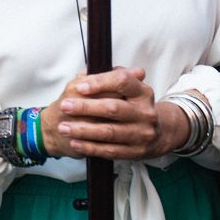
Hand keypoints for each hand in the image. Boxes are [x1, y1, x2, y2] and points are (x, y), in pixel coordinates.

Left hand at [45, 67, 182, 159]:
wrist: (157, 133)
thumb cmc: (131, 105)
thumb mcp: (127, 88)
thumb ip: (108, 77)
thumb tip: (90, 68)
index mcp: (142, 92)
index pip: (122, 81)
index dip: (100, 82)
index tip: (79, 86)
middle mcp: (145, 113)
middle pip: (113, 108)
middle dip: (85, 107)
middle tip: (64, 106)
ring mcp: (142, 133)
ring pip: (109, 132)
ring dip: (83, 130)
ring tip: (63, 127)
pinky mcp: (136, 151)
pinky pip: (110, 150)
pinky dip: (90, 147)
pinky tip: (75, 143)